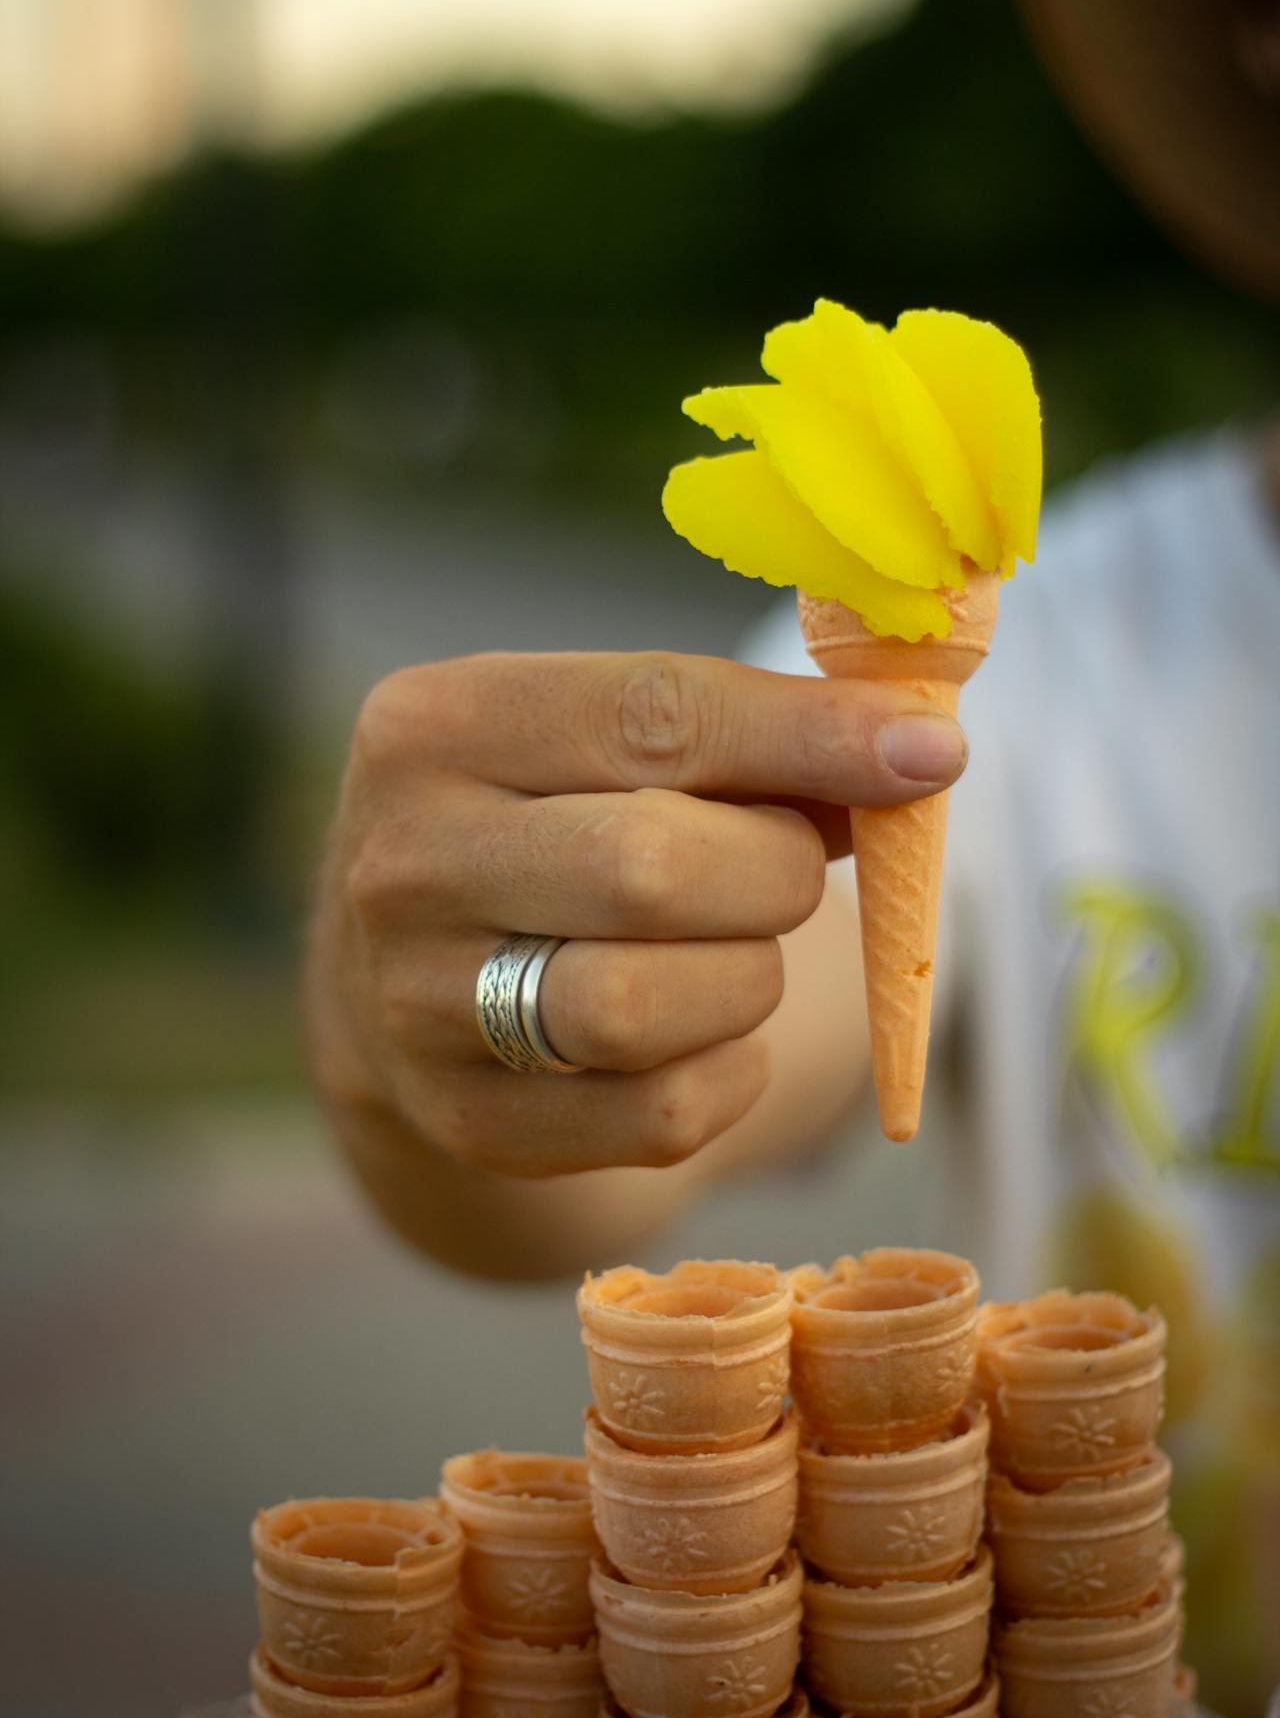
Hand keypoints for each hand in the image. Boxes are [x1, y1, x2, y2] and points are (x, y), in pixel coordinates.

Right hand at [313, 651, 966, 1178]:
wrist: (413, 978)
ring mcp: (417, 1002)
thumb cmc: (553, 825)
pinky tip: (705, 1031)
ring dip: (747, 978)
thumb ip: (747, 735)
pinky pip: (662, 1113)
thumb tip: (916, 750)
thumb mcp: (607, 745)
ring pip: (648, 1005)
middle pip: (651, 868)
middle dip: (773, 871)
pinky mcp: (467, 1120)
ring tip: (733, 948)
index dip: (808, 735)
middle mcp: (402, 861)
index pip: (653, 717)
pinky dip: (729, 1069)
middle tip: (788, 869)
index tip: (931, 751)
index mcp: (436, 724)